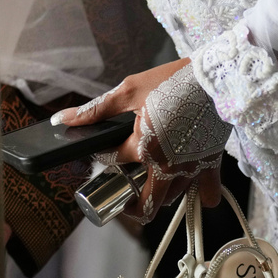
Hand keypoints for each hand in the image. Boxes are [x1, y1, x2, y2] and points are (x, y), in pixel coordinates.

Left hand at [50, 58, 230, 222]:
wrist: (215, 75)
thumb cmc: (173, 80)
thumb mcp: (129, 90)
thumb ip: (96, 110)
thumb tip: (62, 119)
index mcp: (144, 147)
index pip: (113, 162)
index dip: (104, 156)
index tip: (107, 150)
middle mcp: (167, 165)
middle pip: (145, 202)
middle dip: (131, 203)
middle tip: (125, 195)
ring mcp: (190, 169)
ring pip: (171, 199)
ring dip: (158, 196)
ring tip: (151, 183)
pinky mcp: (211, 164)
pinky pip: (207, 194)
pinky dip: (202, 197)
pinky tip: (196, 194)